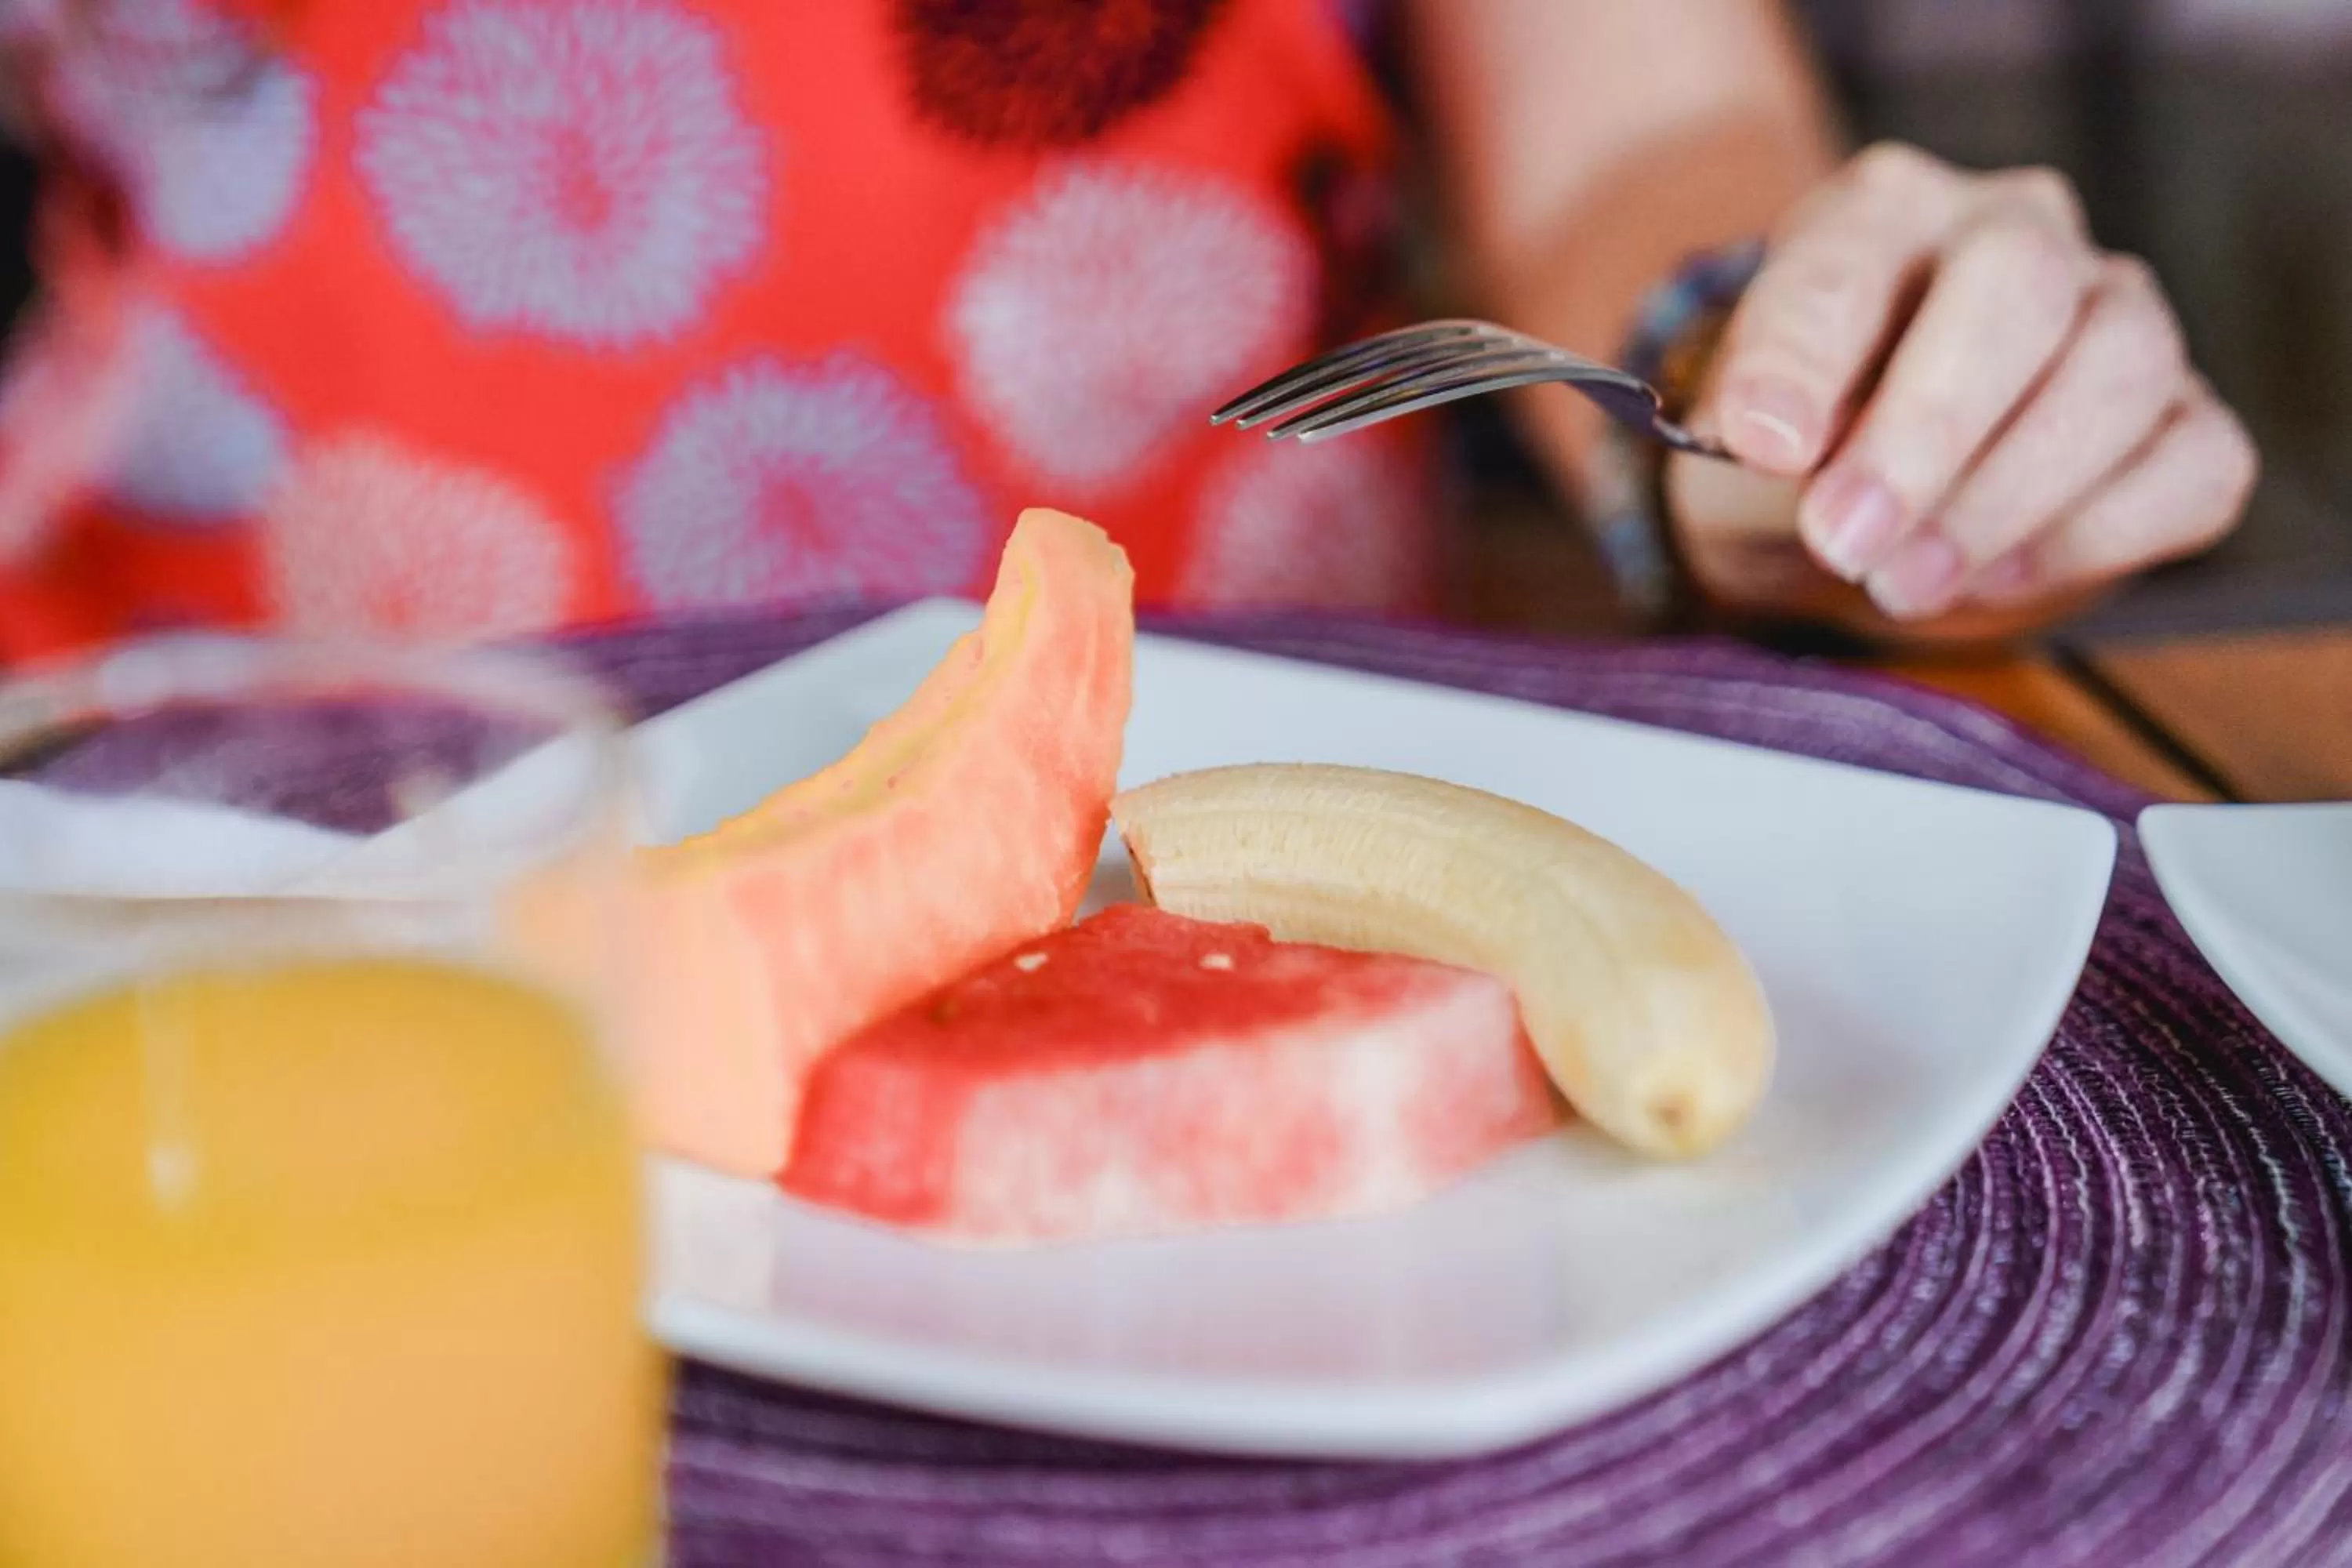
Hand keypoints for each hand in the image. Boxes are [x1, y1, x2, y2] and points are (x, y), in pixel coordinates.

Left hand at [1667, 143, 2257, 630]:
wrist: (1861, 506)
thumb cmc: (1796, 451)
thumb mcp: (1735, 435)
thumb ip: (1749, 424)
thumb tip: (1777, 441)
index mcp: (1883, 211)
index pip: (1847, 257)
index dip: (1802, 353)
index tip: (1761, 445)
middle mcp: (2018, 231)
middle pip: (2018, 283)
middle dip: (1929, 428)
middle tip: (1845, 540)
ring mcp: (2119, 315)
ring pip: (2122, 370)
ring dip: (2008, 495)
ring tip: (1904, 582)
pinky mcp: (2184, 418)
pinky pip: (2195, 464)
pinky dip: (2098, 534)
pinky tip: (1999, 577)